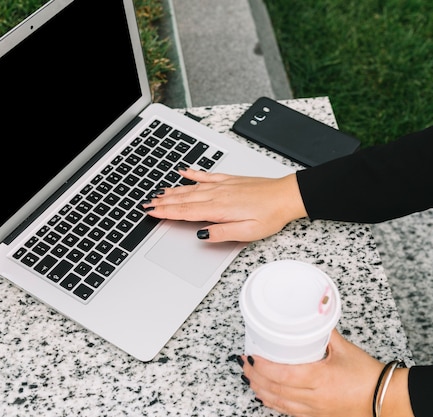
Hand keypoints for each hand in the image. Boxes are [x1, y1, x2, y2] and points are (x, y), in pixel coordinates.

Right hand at [142, 168, 306, 241]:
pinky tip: (184, 171)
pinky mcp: (230, 180)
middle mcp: (218, 195)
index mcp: (219, 209)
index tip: (152, 212)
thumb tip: (201, 234)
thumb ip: (221, 233)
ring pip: (191, 188)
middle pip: (184, 199)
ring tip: (158, 193)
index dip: (166, 213)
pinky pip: (206, 175)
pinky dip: (193, 173)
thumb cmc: (270, 214)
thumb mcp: (247, 232)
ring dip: (173, 191)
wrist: (286, 196)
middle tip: (147, 204)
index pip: (186, 212)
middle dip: (163, 202)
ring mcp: (223, 186)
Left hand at [239, 330, 412, 416]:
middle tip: (244, 364)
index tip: (252, 356)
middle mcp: (315, 398)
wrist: (387, 399)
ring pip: (280, 404)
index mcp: (320, 379)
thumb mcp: (345, 348)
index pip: (282, 375)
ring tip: (250, 378)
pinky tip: (267, 396)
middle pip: (276, 390)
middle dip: (255, 377)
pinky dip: (275, 403)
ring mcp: (315, 411)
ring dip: (262, 391)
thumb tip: (314, 314)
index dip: (262, 367)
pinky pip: (290, 412)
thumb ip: (325, 332)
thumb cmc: (369, 376)